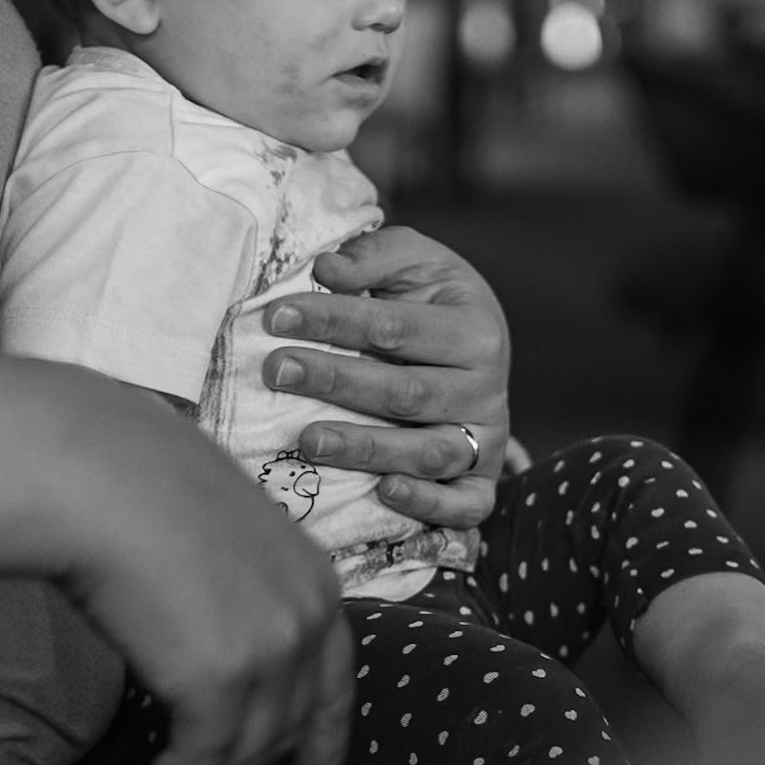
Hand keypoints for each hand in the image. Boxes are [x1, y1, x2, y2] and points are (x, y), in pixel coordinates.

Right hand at [55, 382, 354, 764]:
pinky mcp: (218, 681)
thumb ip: (239, 589)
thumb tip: (216, 640)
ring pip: (244, 754)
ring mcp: (268, 651)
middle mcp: (306, 618)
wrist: (95, 472)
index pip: (334, 685)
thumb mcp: (220, 533)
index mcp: (316, 578)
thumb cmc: (138, 484)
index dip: (325, 747)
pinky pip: (201, 761)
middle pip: (286, 728)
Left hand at [261, 225, 509, 529]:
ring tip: (308, 440)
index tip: (277, 315)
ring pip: (429, 452)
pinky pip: (465, 505)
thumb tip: (326, 268)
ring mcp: (488, 439)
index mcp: (474, 329)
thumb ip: (372, 258)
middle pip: (406, 392)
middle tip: (277, 370)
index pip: (396, 328)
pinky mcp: (482, 481)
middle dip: (336, 381)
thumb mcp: (414, 261)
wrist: (477, 347)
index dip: (334, 320)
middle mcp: (487, 388)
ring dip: (366, 448)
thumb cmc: (431, 301)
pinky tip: (383, 493)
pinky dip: (428, 505)